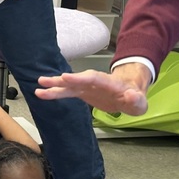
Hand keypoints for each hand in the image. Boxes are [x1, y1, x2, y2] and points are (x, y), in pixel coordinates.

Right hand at [35, 63, 150, 115]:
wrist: (129, 93)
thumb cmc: (135, 97)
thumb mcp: (140, 102)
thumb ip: (136, 99)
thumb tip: (131, 95)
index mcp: (109, 83)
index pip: (93, 78)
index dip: (79, 78)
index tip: (65, 77)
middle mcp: (95, 82)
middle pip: (77, 79)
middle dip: (62, 80)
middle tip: (45, 80)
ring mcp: (87, 87)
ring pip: (69, 85)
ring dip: (54, 86)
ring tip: (38, 86)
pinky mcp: (82, 92)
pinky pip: (67, 92)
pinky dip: (54, 93)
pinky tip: (42, 94)